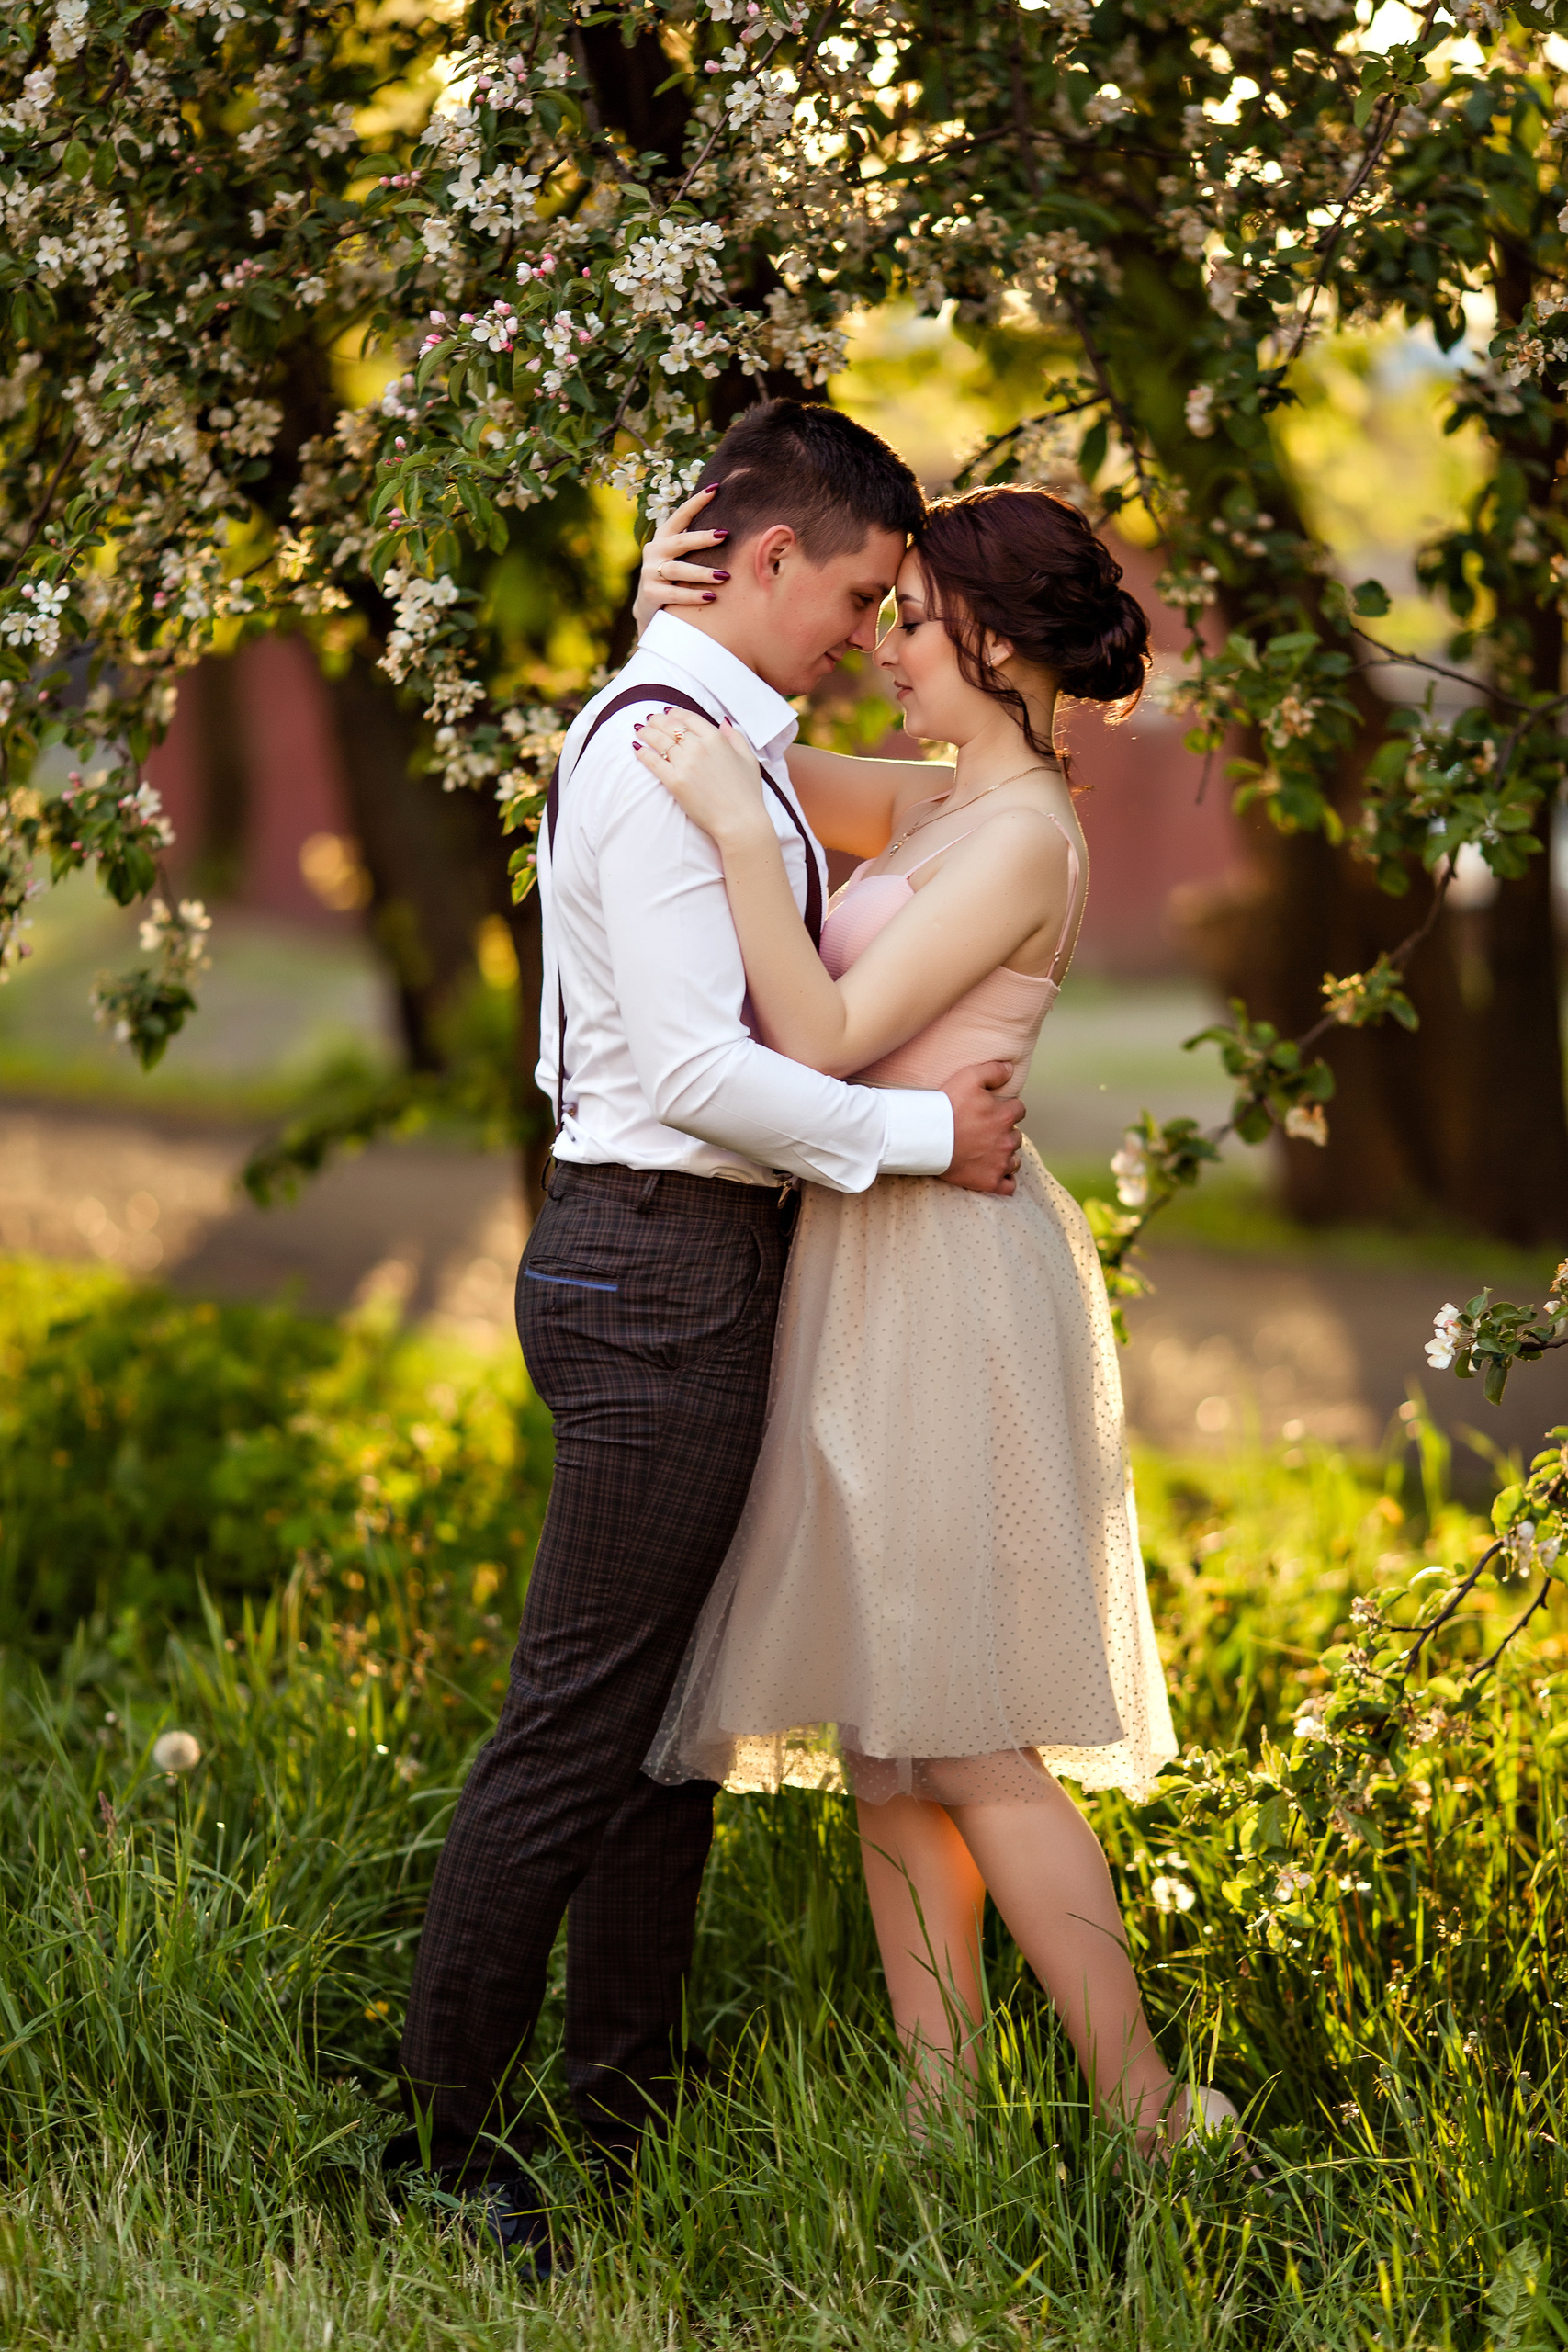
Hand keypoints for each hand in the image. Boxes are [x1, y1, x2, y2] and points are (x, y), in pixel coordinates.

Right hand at [631, 484, 730, 637]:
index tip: (714, 489)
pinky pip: (675, 593)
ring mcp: (650, 572)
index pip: (680, 516)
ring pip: (677, 570)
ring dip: (702, 573)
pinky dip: (693, 595)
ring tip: (724, 576)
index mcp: (663, 537)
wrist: (650, 607)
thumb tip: (726, 519)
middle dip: (701, 538)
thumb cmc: (674, 576)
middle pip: (679, 542)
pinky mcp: (650, 593)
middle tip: (724, 535)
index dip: (696, 503)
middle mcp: (654, 551)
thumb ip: (694, 540)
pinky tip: (711, 597)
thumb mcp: (680, 555)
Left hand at [634, 708, 769, 846]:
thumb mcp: (748, 759)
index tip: (667, 712)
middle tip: (648, 719)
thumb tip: (724, 722)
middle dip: (656, 720)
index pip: (689, 719)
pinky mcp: (674, 781)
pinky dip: (643, 753)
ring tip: (639, 730)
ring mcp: (685, 764)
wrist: (739, 821)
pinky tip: (637, 748)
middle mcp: (699, 747)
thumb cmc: (747, 793)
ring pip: (659, 741)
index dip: (675, 713)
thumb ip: (735, 737)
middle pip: (670, 727)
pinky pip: (654, 762)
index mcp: (716, 739)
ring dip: (647, 733)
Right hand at [940, 1061, 1025, 1195]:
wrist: (926, 1137)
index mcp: (1004, 1117)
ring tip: (987, 1152)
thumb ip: (994, 1070)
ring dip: (1005, 1156)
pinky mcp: (989, 1182)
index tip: (993, 1111)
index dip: (1007, 1109)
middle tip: (984, 1132)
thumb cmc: (946, 1106)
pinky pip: (1008, 1186)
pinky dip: (1004, 1181)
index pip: (1019, 1110)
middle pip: (1016, 1136)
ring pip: (1014, 1160)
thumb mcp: (968, 1077)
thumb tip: (1011, 1069)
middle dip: (1005, 1133)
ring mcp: (999, 1164)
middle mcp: (1007, 1141)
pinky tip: (994, 1173)